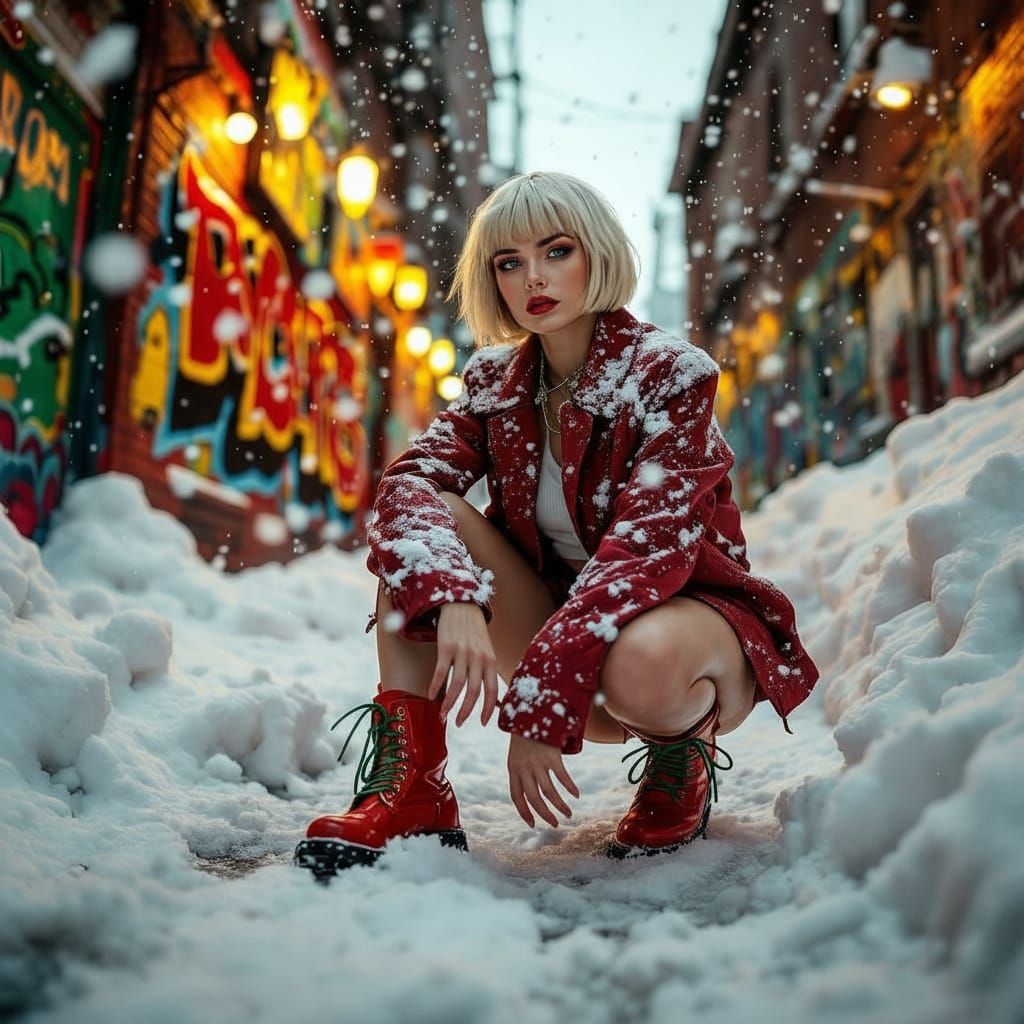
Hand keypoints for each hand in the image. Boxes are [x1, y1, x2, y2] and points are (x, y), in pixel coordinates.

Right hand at [429, 602, 498, 726]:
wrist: (462, 604)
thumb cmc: (474, 631)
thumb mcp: (486, 650)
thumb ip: (486, 670)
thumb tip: (490, 696)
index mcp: (490, 660)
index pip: (492, 690)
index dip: (488, 709)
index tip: (481, 722)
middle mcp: (478, 657)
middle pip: (473, 691)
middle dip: (466, 711)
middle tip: (459, 723)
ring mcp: (462, 652)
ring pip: (457, 685)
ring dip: (449, 703)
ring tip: (443, 714)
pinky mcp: (446, 647)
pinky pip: (441, 671)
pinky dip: (435, 686)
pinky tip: (431, 695)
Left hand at [507, 734, 579, 827]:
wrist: (531, 710)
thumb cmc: (524, 731)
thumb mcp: (517, 751)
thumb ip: (520, 768)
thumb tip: (528, 787)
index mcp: (513, 768)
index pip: (516, 797)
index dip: (524, 812)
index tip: (532, 824)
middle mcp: (524, 768)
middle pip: (534, 799)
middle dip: (545, 815)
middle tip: (555, 824)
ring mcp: (537, 763)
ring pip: (549, 793)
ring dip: (560, 806)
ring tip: (568, 814)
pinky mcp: (551, 756)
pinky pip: (562, 777)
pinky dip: (570, 788)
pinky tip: (576, 794)